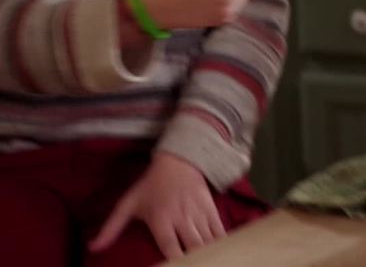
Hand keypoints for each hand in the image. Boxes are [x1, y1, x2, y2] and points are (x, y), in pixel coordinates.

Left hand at [90, 153, 223, 259]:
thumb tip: (92, 248)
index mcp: (161, 219)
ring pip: (208, 241)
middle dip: (196, 260)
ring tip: (208, 261)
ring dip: (209, 254)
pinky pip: (219, 231)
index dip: (176, 262)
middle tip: (194, 265)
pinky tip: (220, 253)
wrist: (179, 161)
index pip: (170, 248)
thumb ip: (111, 228)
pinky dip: (221, 244)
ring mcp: (198, 214)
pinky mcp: (211, 209)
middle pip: (193, 247)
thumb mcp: (128, 204)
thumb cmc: (151, 185)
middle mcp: (181, 218)